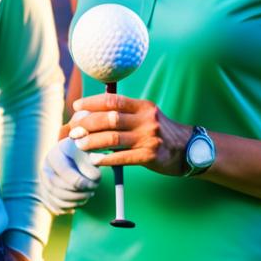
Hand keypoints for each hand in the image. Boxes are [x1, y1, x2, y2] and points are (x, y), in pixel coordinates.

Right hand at [41, 130, 101, 214]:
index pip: (64, 171)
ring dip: (76, 200)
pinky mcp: (47, 193)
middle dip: (78, 193)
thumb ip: (92, 162)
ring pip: (57, 198)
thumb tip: (94, 177)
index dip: (80, 181)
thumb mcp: (89, 153)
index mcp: (54, 155)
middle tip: (92, 191)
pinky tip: (82, 200)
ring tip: (89, 195)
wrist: (75, 157)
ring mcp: (44, 182)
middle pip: (57, 187)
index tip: (95, 184)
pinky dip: (71, 206)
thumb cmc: (83, 154)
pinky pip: (57, 205)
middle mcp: (45, 169)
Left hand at [68, 93, 190, 174]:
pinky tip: (95, 160)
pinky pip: (122, 157)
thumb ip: (123, 114)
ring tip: (79, 144)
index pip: (113, 100)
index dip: (91, 102)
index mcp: (143, 106)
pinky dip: (106, 159)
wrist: (186, 150)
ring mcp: (149, 137)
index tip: (76, 107)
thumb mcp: (145, 116)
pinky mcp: (150, 156)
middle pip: (110, 118)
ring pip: (113, 138)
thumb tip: (90, 115)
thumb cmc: (158, 132)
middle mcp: (146, 119)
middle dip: (87, 123)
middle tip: (73, 130)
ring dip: (92, 141)